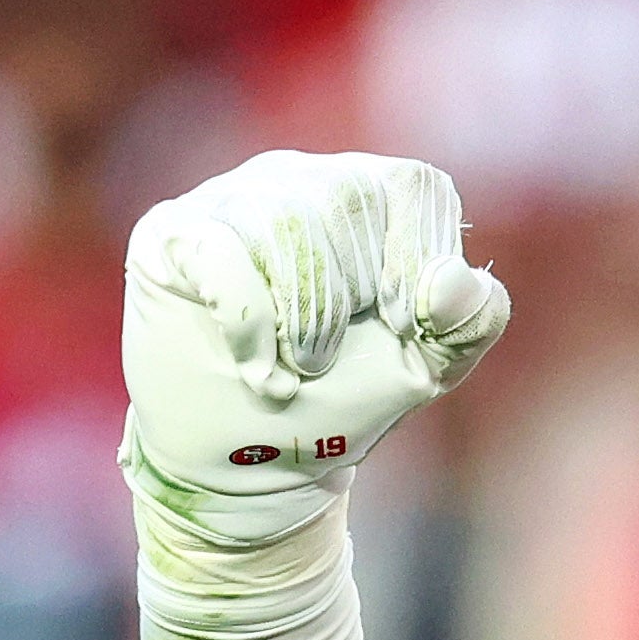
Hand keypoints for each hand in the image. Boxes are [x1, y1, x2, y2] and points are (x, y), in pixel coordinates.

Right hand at [121, 152, 511, 542]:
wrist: (251, 460)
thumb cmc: (343, 401)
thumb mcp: (423, 369)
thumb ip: (467, 325)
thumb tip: (456, 282)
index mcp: (375, 197)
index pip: (414, 187)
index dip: (416, 259)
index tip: (401, 326)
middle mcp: (301, 179)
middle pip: (347, 198)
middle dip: (349, 298)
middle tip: (328, 361)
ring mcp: (232, 198)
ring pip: (282, 220)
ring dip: (299, 319)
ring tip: (292, 373)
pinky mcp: (172, 234)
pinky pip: (219, 251)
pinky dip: (248, 323)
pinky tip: (255, 369)